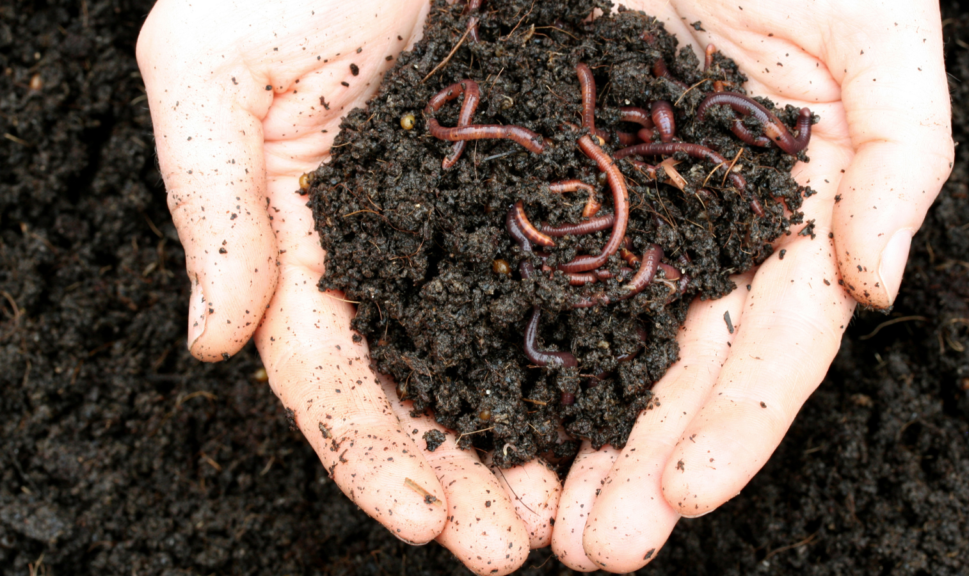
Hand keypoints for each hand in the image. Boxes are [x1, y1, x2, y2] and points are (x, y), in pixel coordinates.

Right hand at [137, 1, 560, 573]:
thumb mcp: (216, 65)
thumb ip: (210, 197)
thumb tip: (208, 335)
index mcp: (320, 242)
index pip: (336, 375)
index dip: (374, 452)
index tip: (425, 518)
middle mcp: (408, 251)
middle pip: (435, 388)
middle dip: (472, 476)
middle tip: (516, 551)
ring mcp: (488, 224)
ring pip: (518, 354)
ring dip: (548, 444)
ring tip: (584, 521)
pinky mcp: (566, 186)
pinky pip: (592, 279)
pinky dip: (611, 354)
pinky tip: (638, 415)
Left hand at [550, 0, 952, 570]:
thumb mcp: (876, 33)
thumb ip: (902, 153)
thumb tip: (880, 283)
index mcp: (780, 219)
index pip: (767, 345)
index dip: (737, 425)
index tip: (692, 497)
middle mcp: (695, 237)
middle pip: (674, 371)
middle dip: (643, 464)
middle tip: (600, 549)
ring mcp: (614, 216)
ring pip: (593, 345)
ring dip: (570, 440)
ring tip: (542, 527)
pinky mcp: (539, 182)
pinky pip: (516, 273)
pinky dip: (499, 350)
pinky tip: (477, 419)